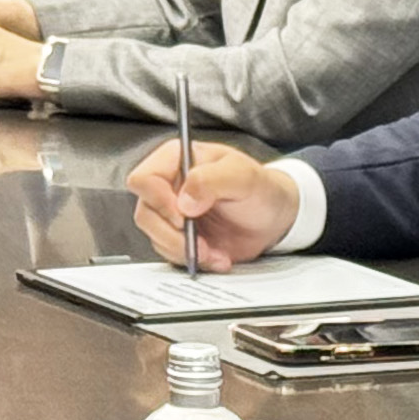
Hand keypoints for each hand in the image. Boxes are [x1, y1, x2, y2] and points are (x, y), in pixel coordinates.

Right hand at [127, 140, 295, 269]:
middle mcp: (169, 184)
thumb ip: (211, 180)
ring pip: (155, 237)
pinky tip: (215, 255)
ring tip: (213, 251)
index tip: (184, 217)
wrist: (274, 218)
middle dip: (174, 235)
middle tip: (201, 242)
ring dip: (185, 250)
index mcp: (176, 159)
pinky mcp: (178, 235)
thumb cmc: (260, 188)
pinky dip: (193, 260)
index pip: (144, 179)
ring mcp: (171, 212)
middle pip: (146, 214)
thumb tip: (184, 201)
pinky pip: (170, 253)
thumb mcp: (243, 176)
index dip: (159, 201)